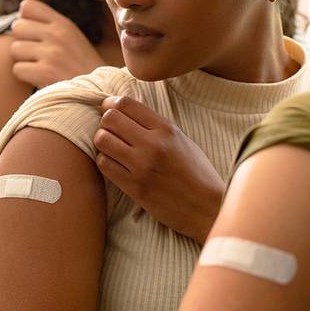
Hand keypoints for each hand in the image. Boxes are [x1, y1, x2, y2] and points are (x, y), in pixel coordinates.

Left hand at [9, 0, 104, 87]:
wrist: (99, 93)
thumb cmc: (81, 68)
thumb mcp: (72, 39)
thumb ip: (50, 28)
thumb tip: (18, 20)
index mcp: (63, 24)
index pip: (27, 6)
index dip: (25, 20)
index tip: (34, 34)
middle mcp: (57, 34)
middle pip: (17, 27)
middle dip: (22, 42)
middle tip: (37, 55)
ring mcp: (51, 53)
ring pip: (14, 49)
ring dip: (23, 61)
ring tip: (41, 68)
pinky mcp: (45, 72)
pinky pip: (17, 69)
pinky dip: (25, 77)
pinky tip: (40, 79)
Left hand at [93, 96, 223, 244]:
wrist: (207, 208)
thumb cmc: (197, 173)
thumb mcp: (182, 140)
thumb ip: (155, 126)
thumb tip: (124, 111)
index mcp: (167, 129)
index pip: (126, 104)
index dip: (110, 103)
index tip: (108, 107)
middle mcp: (153, 145)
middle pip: (110, 118)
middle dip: (105, 121)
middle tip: (109, 128)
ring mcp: (142, 167)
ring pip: (102, 140)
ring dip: (103, 141)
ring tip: (111, 147)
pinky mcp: (134, 188)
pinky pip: (104, 165)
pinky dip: (105, 161)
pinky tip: (114, 163)